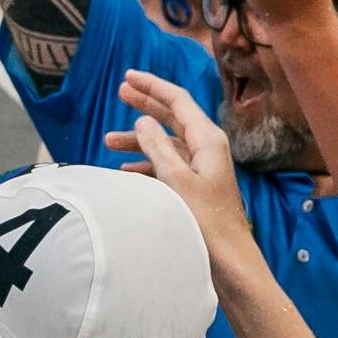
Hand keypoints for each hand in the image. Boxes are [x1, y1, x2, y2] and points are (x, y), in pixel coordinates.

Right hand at [113, 70, 254, 254]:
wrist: (228, 261)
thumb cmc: (205, 221)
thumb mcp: (175, 180)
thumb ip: (157, 147)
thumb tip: (142, 121)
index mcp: (208, 140)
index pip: (178, 101)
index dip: (152, 86)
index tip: (128, 76)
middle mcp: (207, 149)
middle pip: (173, 117)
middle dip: (146, 105)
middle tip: (120, 92)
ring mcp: (202, 169)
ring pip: (166, 144)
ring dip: (139, 140)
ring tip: (108, 141)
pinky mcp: (195, 188)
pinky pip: (166, 167)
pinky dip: (146, 165)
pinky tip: (126, 171)